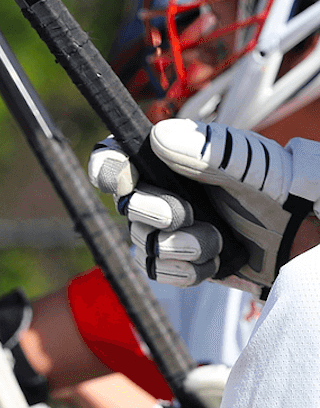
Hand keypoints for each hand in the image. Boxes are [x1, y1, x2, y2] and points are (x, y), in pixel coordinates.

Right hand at [88, 120, 319, 295]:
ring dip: (180, 246)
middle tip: (183, 214)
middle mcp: (163, 192)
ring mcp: (169, 229)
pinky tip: (214, 261)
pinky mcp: (179, 260)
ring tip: (216, 242)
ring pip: (142, 242)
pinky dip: (186, 269)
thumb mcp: (251, 166)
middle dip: (153, 212)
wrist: (302, 239)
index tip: (122, 179)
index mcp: (172, 159)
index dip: (108, 166)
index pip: (117, 156)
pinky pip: (158, 270)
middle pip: (126, 205)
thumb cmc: (280, 191)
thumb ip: (209, 152)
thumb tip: (158, 137)